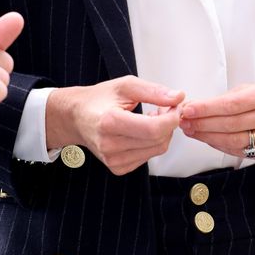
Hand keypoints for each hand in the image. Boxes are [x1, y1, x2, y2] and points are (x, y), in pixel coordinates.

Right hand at [46, 76, 184, 175]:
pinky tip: (142, 132)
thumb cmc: (99, 100)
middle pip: (158, 140)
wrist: (77, 117)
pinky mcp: (117, 168)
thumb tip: (178, 97)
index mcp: (109, 122)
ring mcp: (112, 159)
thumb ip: (153, 91)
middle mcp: (109, 144)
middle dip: (168, 123)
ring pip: (157, 150)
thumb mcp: (125, 86)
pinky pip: (148, 157)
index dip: (171, 118)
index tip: (174, 106)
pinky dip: (151, 143)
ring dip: (161, 133)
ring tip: (150, 118)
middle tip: (163, 108)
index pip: (153, 129)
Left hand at [180, 82, 254, 160]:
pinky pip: (241, 152)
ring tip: (192, 131)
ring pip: (235, 141)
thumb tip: (193, 107)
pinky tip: (208, 139)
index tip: (188, 109)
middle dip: (203, 124)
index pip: (233, 104)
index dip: (207, 109)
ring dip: (208, 137)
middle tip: (185, 122)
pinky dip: (221, 146)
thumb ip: (225, 99)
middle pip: (232, 124)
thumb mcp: (251, 90)